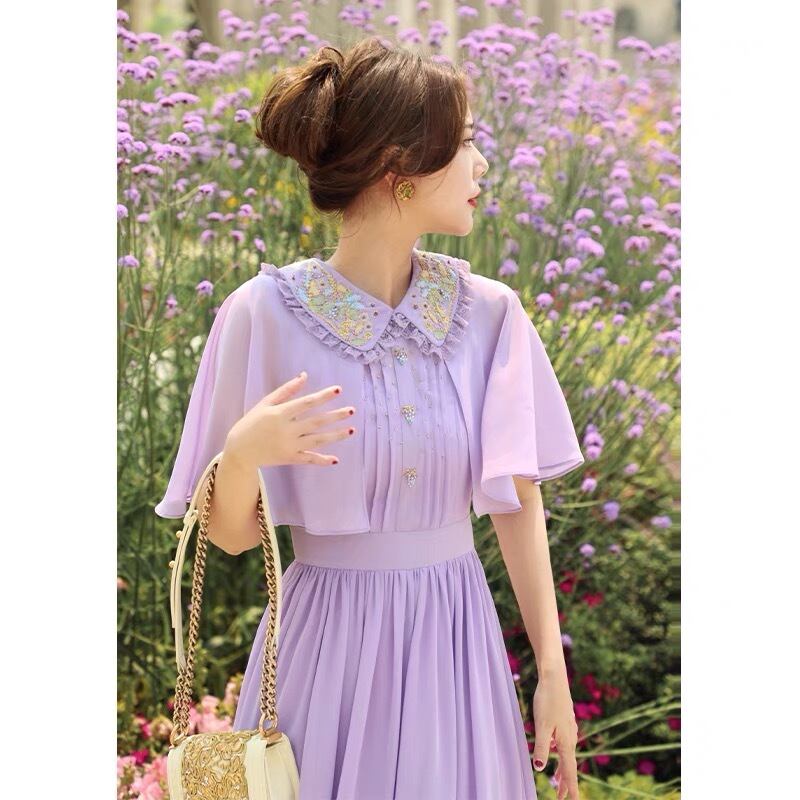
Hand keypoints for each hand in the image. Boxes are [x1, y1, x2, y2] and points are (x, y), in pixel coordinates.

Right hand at [225, 372, 355, 468]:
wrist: (239, 451)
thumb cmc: (251, 423)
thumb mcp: (265, 404)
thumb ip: (286, 390)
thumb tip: (304, 375)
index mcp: (279, 414)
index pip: (306, 403)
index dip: (323, 396)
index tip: (339, 390)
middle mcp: (286, 430)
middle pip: (316, 422)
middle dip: (336, 416)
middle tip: (352, 410)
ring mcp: (289, 446)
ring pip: (317, 440)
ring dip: (336, 436)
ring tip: (352, 430)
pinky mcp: (289, 458)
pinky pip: (309, 460)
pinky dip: (322, 460)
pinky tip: (336, 459)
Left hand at [531, 674, 580, 799]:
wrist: (554, 678)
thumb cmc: (547, 701)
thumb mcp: (541, 726)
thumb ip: (541, 747)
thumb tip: (540, 768)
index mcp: (566, 742)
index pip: (569, 770)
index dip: (570, 787)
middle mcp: (570, 737)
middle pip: (568, 765)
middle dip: (565, 782)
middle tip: (560, 797)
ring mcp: (568, 729)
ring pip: (566, 754)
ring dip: (562, 769)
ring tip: (558, 781)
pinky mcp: (564, 721)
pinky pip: (564, 744)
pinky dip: (561, 755)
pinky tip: (555, 751)